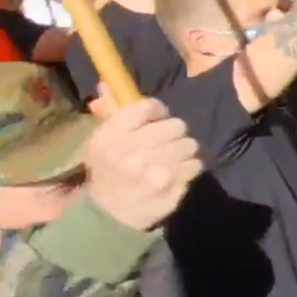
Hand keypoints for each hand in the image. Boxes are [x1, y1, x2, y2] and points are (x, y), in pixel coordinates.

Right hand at [82, 95, 204, 231]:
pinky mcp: (172, 188)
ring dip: (183, 150)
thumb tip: (108, 82)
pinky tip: (176, 173)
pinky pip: (195, 165)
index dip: (157, 110)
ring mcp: (154, 172)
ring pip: (189, 144)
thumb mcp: (100, 142)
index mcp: (111, 137)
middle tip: (165, 142)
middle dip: (173, 132)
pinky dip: (189, 168)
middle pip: (176, 124)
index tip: (156, 118)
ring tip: (171, 158)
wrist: (110, 215)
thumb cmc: (107, 172)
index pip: (147, 106)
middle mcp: (132, 153)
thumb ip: (110, 112)